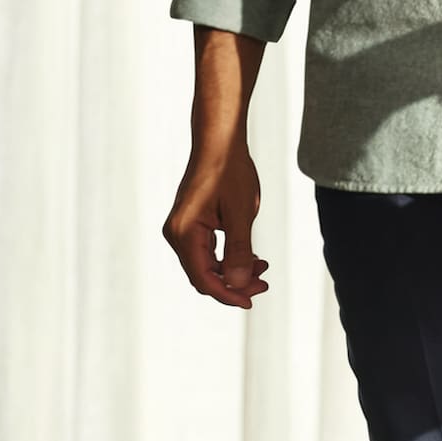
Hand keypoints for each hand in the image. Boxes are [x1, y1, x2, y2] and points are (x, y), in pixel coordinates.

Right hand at [165, 133, 266, 306]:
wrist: (219, 140)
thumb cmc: (230, 170)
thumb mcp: (242, 213)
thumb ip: (239, 252)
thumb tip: (239, 285)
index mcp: (184, 232)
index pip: (204, 278)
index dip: (228, 294)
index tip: (251, 300)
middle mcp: (176, 233)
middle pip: (203, 275)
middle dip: (233, 284)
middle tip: (264, 283)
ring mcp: (181, 229)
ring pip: (205, 265)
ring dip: (232, 272)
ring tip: (262, 268)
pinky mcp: (190, 224)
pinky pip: (206, 251)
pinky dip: (227, 258)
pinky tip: (251, 257)